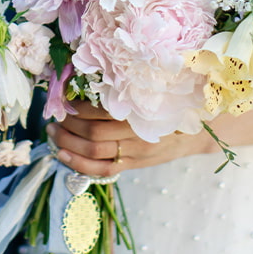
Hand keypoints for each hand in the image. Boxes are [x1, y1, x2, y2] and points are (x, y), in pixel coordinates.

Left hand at [47, 100, 206, 177]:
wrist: (199, 131)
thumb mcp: (152, 92)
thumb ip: (124, 92)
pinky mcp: (133, 165)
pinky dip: (79, 164)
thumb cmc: (171, 105)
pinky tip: (63, 156)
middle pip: (92, 134)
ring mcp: (135, 153)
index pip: (99, 113)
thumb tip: (86, 83)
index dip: (76, 108)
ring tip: (53, 135)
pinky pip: (102, 170)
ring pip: (93, 154)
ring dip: (67, 144)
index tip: (63, 101)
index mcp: (140, 111)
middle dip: (67, 126)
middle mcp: (137, 135)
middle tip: (53, 119)